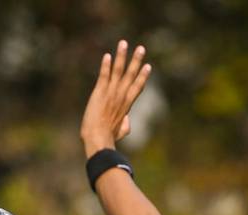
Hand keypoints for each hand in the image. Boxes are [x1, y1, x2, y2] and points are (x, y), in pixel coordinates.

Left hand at [80, 40, 151, 157]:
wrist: (99, 137)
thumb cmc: (108, 137)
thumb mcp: (122, 132)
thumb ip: (126, 125)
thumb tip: (128, 122)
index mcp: (127, 104)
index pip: (138, 86)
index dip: (143, 76)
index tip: (148, 66)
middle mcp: (121, 95)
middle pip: (131, 74)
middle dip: (136, 60)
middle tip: (141, 48)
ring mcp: (111, 92)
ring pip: (118, 70)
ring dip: (122, 56)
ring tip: (124, 43)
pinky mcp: (99, 92)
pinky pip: (104, 75)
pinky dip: (106, 65)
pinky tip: (107, 56)